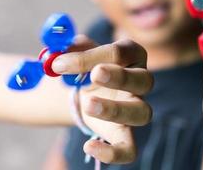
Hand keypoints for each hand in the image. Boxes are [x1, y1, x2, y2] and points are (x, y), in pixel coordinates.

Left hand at [52, 37, 153, 163]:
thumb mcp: (77, 53)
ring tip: (88, 105)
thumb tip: (59, 52)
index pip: (121, 52)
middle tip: (95, 75)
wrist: (85, 93)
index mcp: (131, 56)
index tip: (60, 64)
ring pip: (142, 113)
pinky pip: (130, 149)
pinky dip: (113, 153)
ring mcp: (136, 108)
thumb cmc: (85, 68)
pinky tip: (89, 146)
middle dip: (120, 77)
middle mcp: (140, 82)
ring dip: (116, 110)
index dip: (93, 56)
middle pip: (143, 80)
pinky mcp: (125, 134)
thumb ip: (70, 49)